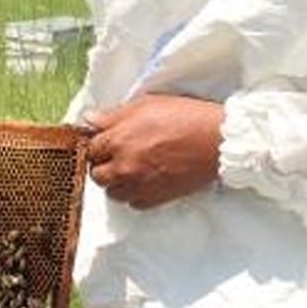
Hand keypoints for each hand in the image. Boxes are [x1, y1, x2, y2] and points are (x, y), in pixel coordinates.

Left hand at [83, 94, 222, 209]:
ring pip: (112, 192)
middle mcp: (123, 166)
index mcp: (118, 140)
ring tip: (130, 170)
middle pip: (96, 175)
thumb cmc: (184, 116)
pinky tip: (144, 181)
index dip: (98, 143)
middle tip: (116, 155)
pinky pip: (133, 204)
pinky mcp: (156, 198)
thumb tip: (90, 120)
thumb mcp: (145, 104)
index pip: (90, 149)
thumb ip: (113, 115)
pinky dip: (134, 194)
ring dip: (116, 182)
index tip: (106, 141)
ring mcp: (139, 185)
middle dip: (103, 164)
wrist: (216, 140)